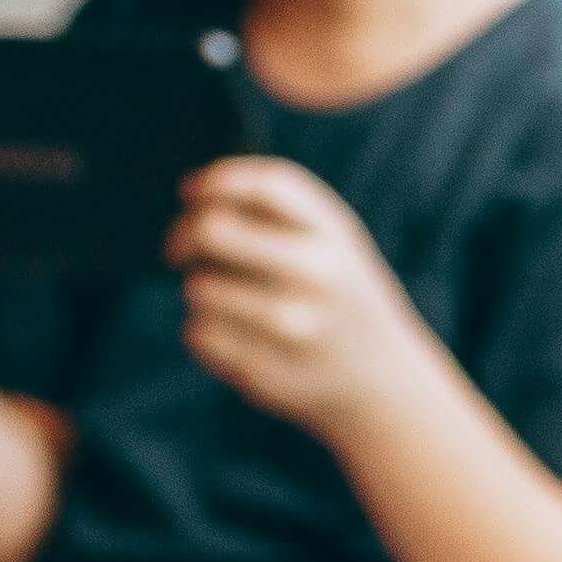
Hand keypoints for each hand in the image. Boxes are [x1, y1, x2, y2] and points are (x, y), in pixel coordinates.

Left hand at [168, 155, 434, 433]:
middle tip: (178, 250)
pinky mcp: (267, 370)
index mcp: (333, 234)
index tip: (190, 194)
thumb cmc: (337, 295)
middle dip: (182, 234)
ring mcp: (292, 326)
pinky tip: (236, 337)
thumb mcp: (331, 241)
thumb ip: (274, 210)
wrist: (383, 381)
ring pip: (198, 287)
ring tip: (229, 302)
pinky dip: (204, 330)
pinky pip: (198, 333)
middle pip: (213, 230)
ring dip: (200, 289)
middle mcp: (316, 275)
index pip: (264, 186)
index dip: (216, 181)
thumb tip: (193, 193)